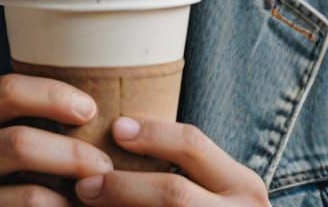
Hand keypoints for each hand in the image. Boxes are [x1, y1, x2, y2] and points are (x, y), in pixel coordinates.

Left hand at [74, 117, 268, 205]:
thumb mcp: (219, 189)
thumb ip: (187, 166)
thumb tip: (121, 131)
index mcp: (242, 186)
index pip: (193, 144)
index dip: (152, 133)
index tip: (116, 127)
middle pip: (174, 193)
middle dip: (124, 187)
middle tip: (85, 184)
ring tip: (85, 204)